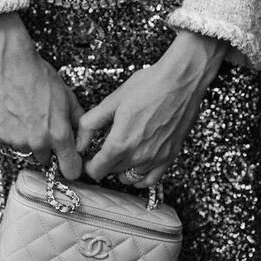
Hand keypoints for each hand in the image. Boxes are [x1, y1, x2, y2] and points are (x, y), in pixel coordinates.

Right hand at [0, 14, 83, 179]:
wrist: (11, 64)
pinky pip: (13, 142)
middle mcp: (39, 142)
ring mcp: (18, 140)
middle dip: (49, 148)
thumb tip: (83, 140)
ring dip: (32, 140)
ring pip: (29, 151)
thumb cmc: (40, 76)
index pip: (70, 170)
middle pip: (48, 161)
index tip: (70, 160)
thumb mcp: (68, 97)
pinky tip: (18, 115)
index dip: (72, 165)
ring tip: (30, 117)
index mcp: (59, 134)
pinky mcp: (2, 135)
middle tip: (46, 127)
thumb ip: (78, 123)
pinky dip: (16, 133)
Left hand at [75, 31, 226, 187]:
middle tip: (105, 145)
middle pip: (111, 172)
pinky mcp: (170, 157)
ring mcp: (156, 159)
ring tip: (121, 151)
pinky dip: (140, 176)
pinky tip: (137, 162)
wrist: (180, 81)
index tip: (89, 154)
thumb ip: (91, 124)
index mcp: (120, 143)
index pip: (96, 170)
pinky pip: (151, 180)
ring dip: (121, 169)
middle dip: (104, 162)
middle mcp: (138, 156)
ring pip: (129, 178)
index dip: (89, 163)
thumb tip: (80, 143)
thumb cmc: (149, 85)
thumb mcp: (112, 100)